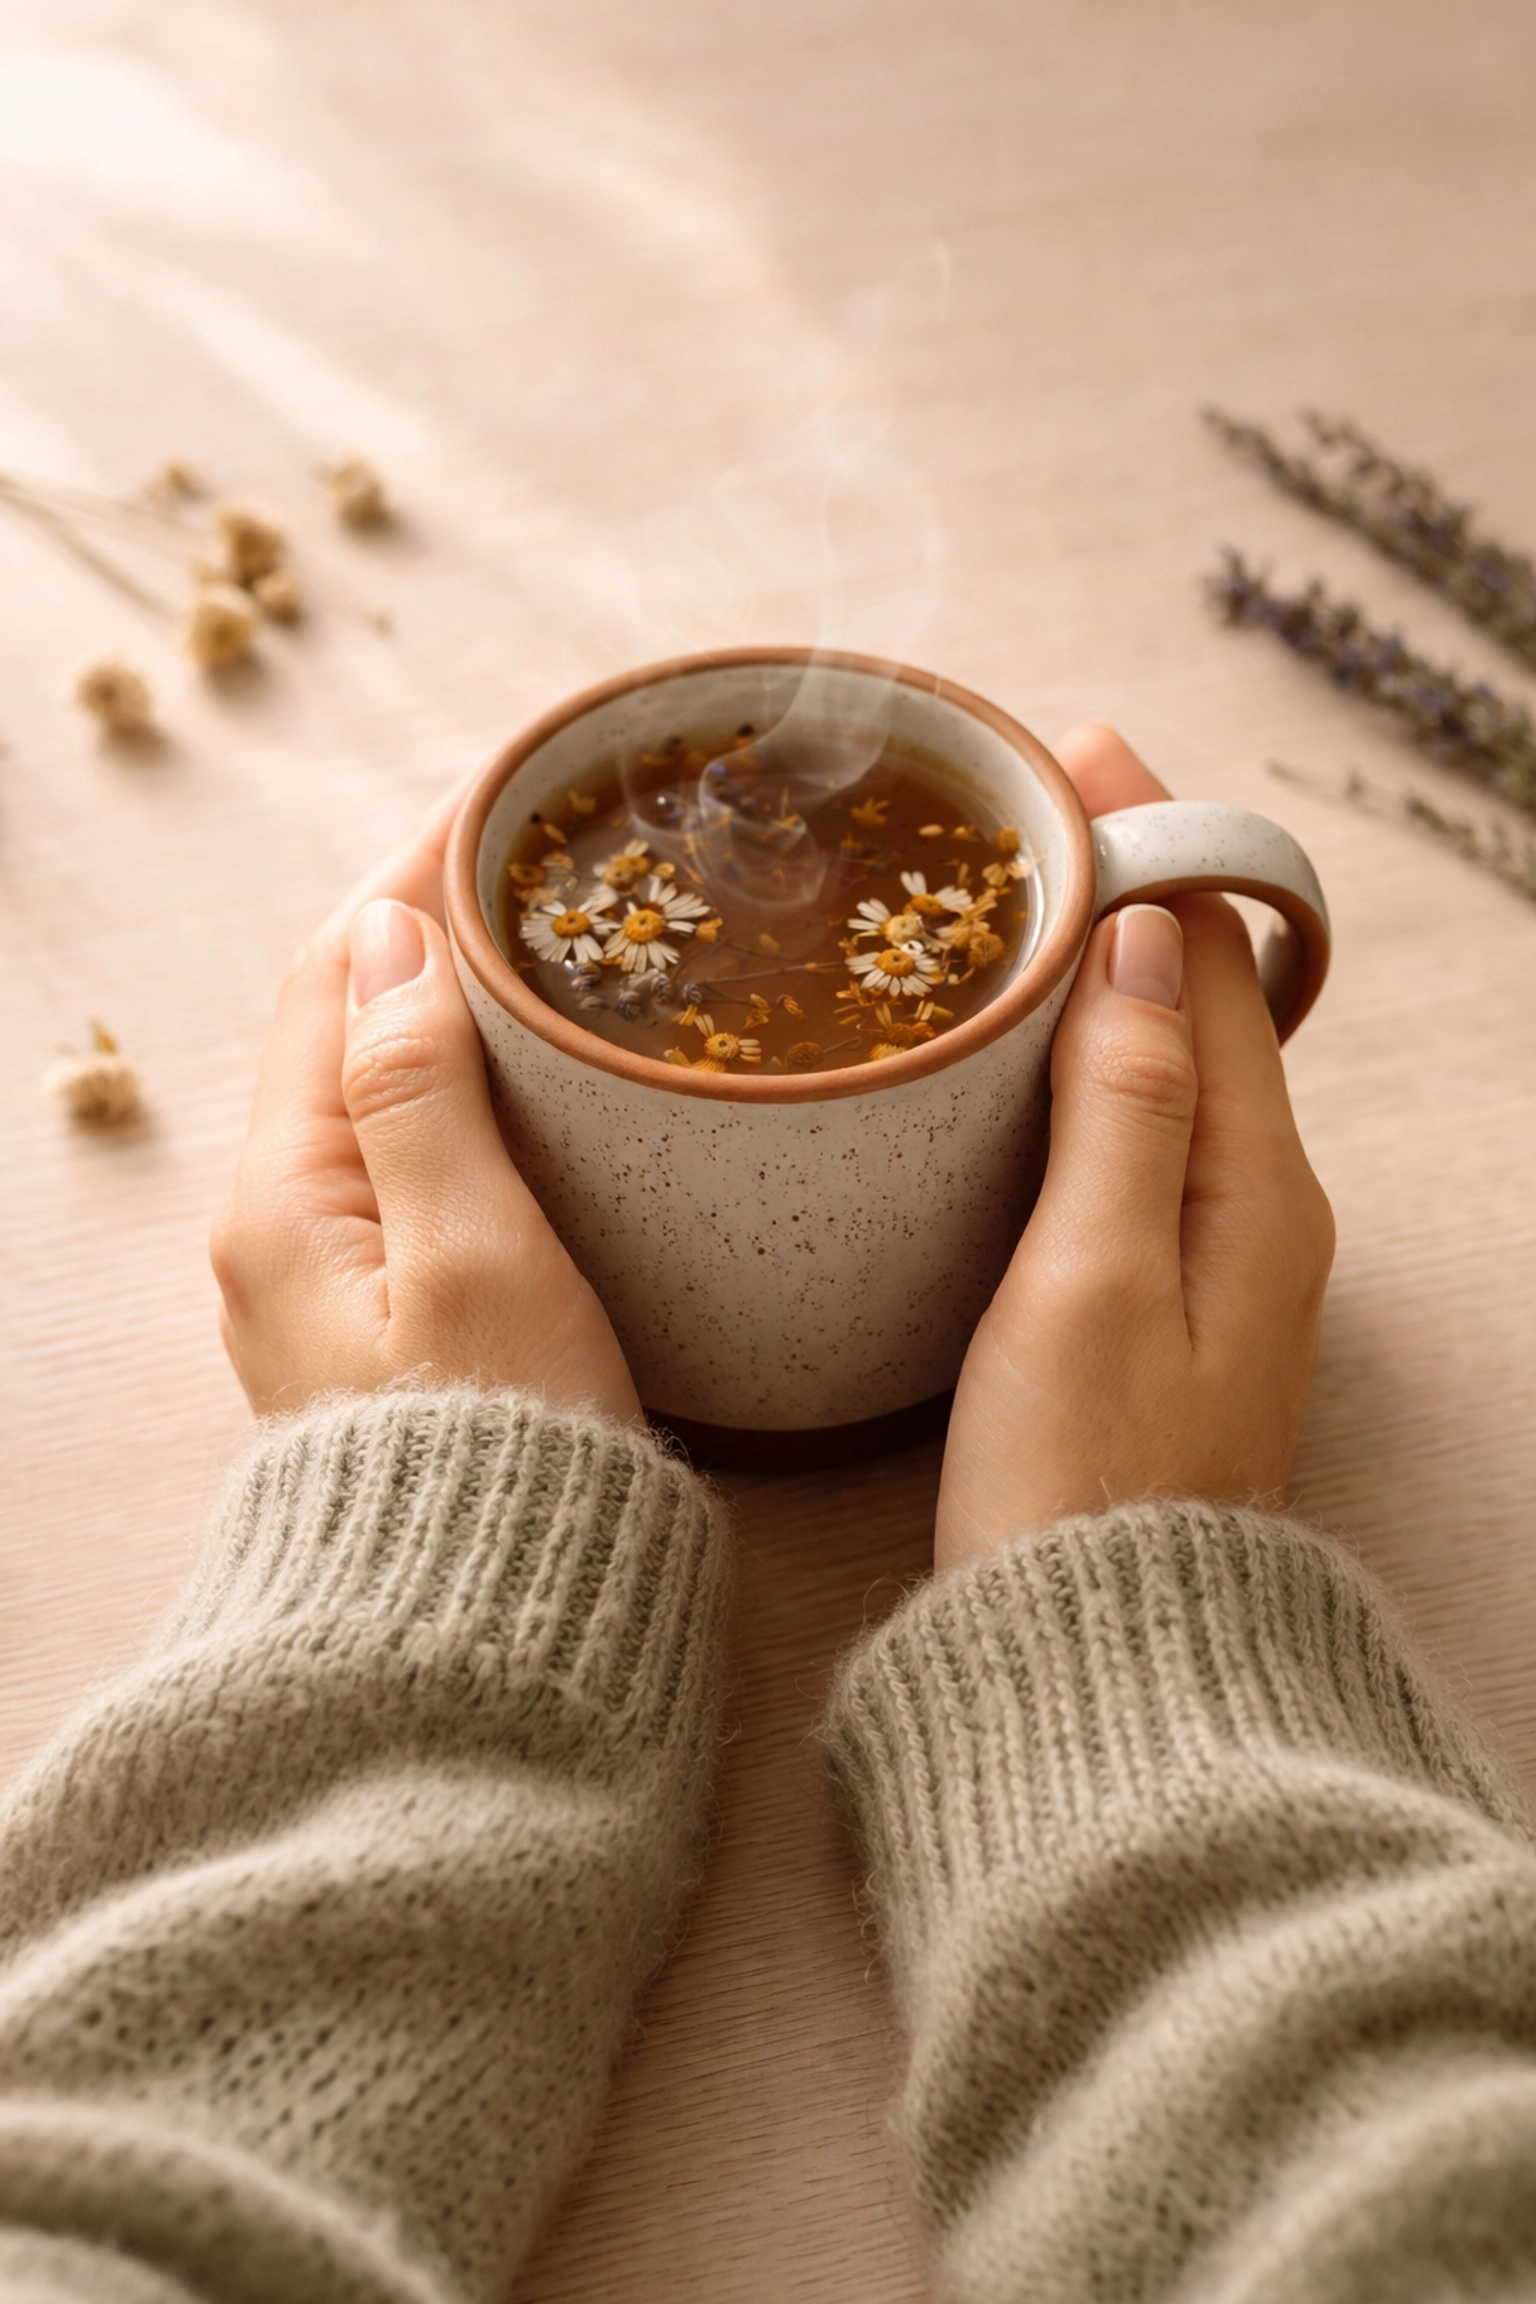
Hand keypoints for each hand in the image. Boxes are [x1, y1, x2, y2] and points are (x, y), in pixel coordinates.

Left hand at [211, 783, 642, 1426]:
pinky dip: (453, 1091)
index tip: (502, 806)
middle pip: (340, 1028)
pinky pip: (397, 1162)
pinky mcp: (373, 1324)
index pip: (332, 980)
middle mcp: (278, 1233)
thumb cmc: (500, 1461)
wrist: (481, 1642)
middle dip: (425, 930)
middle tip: (536, 860)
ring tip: (540, 947)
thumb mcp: (475, 1261)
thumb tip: (385, 932)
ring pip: (371, 1095)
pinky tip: (525, 1084)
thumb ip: (419, 1093)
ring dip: (440, 1007)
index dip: (411, 880)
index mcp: (285, 1201)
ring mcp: (320, 1284)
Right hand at [935, 724, 1334, 1574]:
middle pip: (1204, 1009)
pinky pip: (1139, 1140)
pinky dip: (1092, 1065)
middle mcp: (1257, 1217)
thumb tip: (1136, 946)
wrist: (1093, 1675)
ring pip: (1170, 1072)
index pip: (1209, 972)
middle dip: (1134, 894)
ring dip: (1112, 973)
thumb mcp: (1090, 1283)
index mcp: (1256, 1192)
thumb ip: (1120, 1112)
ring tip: (1032, 897)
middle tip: (1047, 801)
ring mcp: (1212, 1268)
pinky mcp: (1156, 1310)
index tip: (1083, 751)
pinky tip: (1030, 1057)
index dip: (1150, 852)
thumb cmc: (1079, 1488)